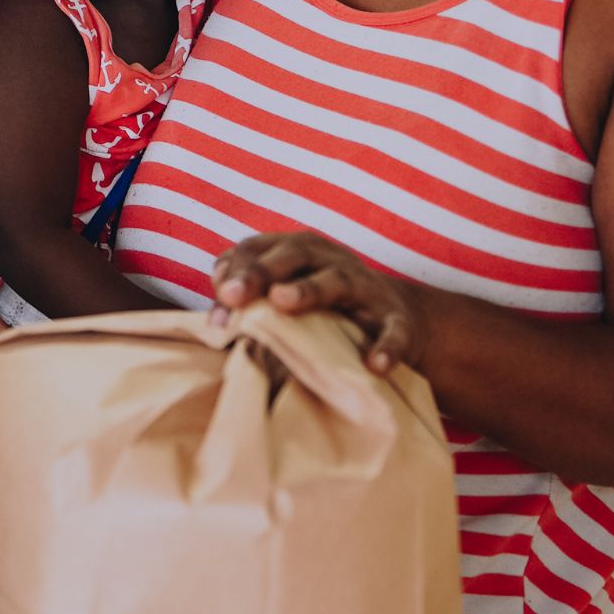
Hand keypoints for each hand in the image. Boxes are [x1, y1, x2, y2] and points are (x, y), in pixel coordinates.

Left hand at [211, 232, 427, 373]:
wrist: (396, 317)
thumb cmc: (324, 305)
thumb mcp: (287, 291)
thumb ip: (251, 298)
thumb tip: (216, 321)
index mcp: (299, 249)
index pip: (258, 249)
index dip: (234, 271)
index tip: (218, 302)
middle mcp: (331, 260)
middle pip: (293, 255)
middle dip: (261, 271)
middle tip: (235, 294)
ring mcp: (366, 288)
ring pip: (338, 282)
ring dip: (309, 290)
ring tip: (282, 302)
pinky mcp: (397, 321)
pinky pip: (393, 332)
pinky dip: (386, 347)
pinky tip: (374, 365)